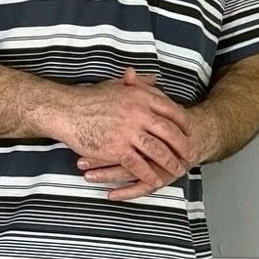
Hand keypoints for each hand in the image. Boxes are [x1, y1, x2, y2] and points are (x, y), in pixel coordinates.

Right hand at [60, 68, 195, 191]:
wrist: (67, 111)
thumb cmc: (89, 98)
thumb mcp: (117, 86)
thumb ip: (138, 84)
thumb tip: (153, 78)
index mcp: (140, 97)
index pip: (170, 110)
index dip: (182, 122)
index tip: (189, 130)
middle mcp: (138, 114)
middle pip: (168, 132)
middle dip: (182, 145)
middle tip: (190, 153)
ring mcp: (128, 132)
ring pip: (157, 151)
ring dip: (169, 162)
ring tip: (178, 170)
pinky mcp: (117, 149)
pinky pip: (138, 165)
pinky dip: (149, 174)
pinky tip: (156, 180)